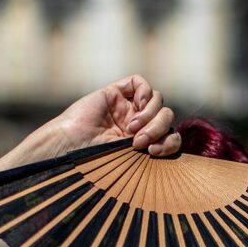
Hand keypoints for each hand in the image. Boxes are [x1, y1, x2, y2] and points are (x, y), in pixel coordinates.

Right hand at [0, 75, 180, 170]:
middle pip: (167, 116)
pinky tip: (136, 107)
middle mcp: (137, 125)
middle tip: (140, 143)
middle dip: (158, 129)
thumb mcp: (132, 162)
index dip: (171, 142)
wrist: (69, 150)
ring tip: (131, 130)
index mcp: (143, 143)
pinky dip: (145, 93)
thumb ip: (155, 151)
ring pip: (157, 101)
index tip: (156, 153)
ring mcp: (126, 108)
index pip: (172, 136)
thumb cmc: (94, 163)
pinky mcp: (114, 93)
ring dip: (151, 116)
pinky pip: (139, 83)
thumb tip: (178, 145)